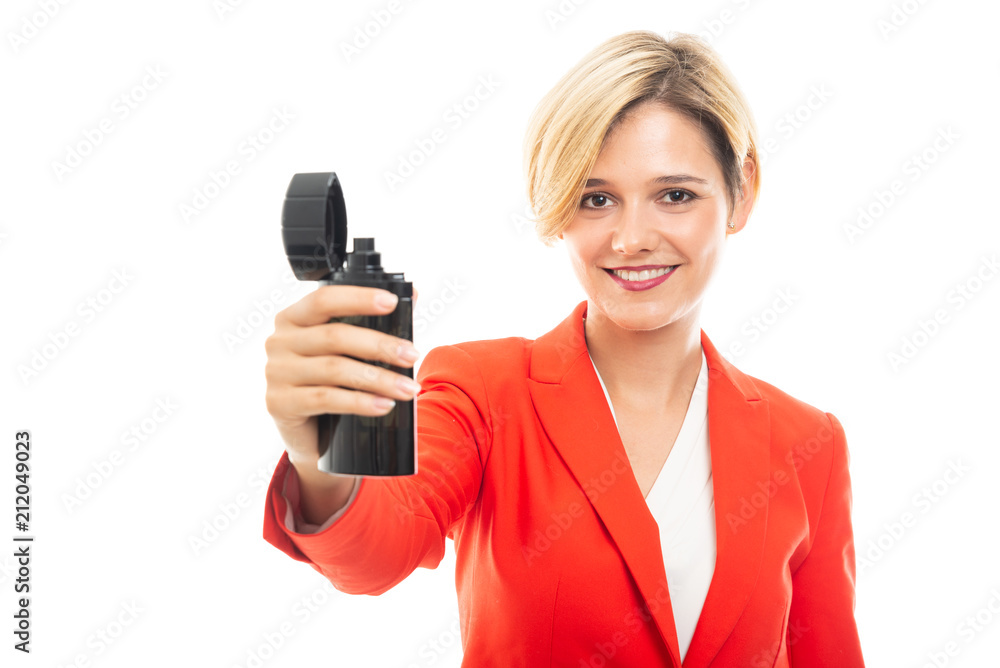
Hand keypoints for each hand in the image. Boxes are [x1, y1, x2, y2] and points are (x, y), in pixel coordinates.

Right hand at [264, 284, 421, 467]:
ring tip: (407, 389)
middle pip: (334, 336)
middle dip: (379, 346)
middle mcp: (279, 341)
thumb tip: (410, 296)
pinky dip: (360, 402)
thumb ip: (373, 322)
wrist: (309, 432)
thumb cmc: (330, 382)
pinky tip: (384, 405)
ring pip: (334, 369)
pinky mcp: (279, 403)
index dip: (358, 299)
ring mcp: (276, 372)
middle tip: (411, 356)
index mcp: (294, 318)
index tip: (391, 303)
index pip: (324, 300)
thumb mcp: (348, 351)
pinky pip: (326, 399)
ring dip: (378, 379)